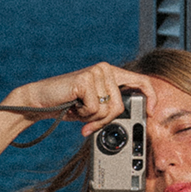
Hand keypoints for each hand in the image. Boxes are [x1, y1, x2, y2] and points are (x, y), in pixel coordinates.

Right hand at [0, 62, 169, 135]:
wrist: (39, 101)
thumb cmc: (67, 105)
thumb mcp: (95, 107)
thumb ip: (111, 108)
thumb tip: (135, 117)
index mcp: (111, 73)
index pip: (140, 81)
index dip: (151, 97)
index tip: (152, 112)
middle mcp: (105, 69)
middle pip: (120, 106)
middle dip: (105, 120)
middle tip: (89, 122)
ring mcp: (96, 72)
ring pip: (108, 109)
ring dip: (92, 118)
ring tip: (78, 111)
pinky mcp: (86, 80)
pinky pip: (95, 109)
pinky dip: (83, 115)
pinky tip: (72, 106)